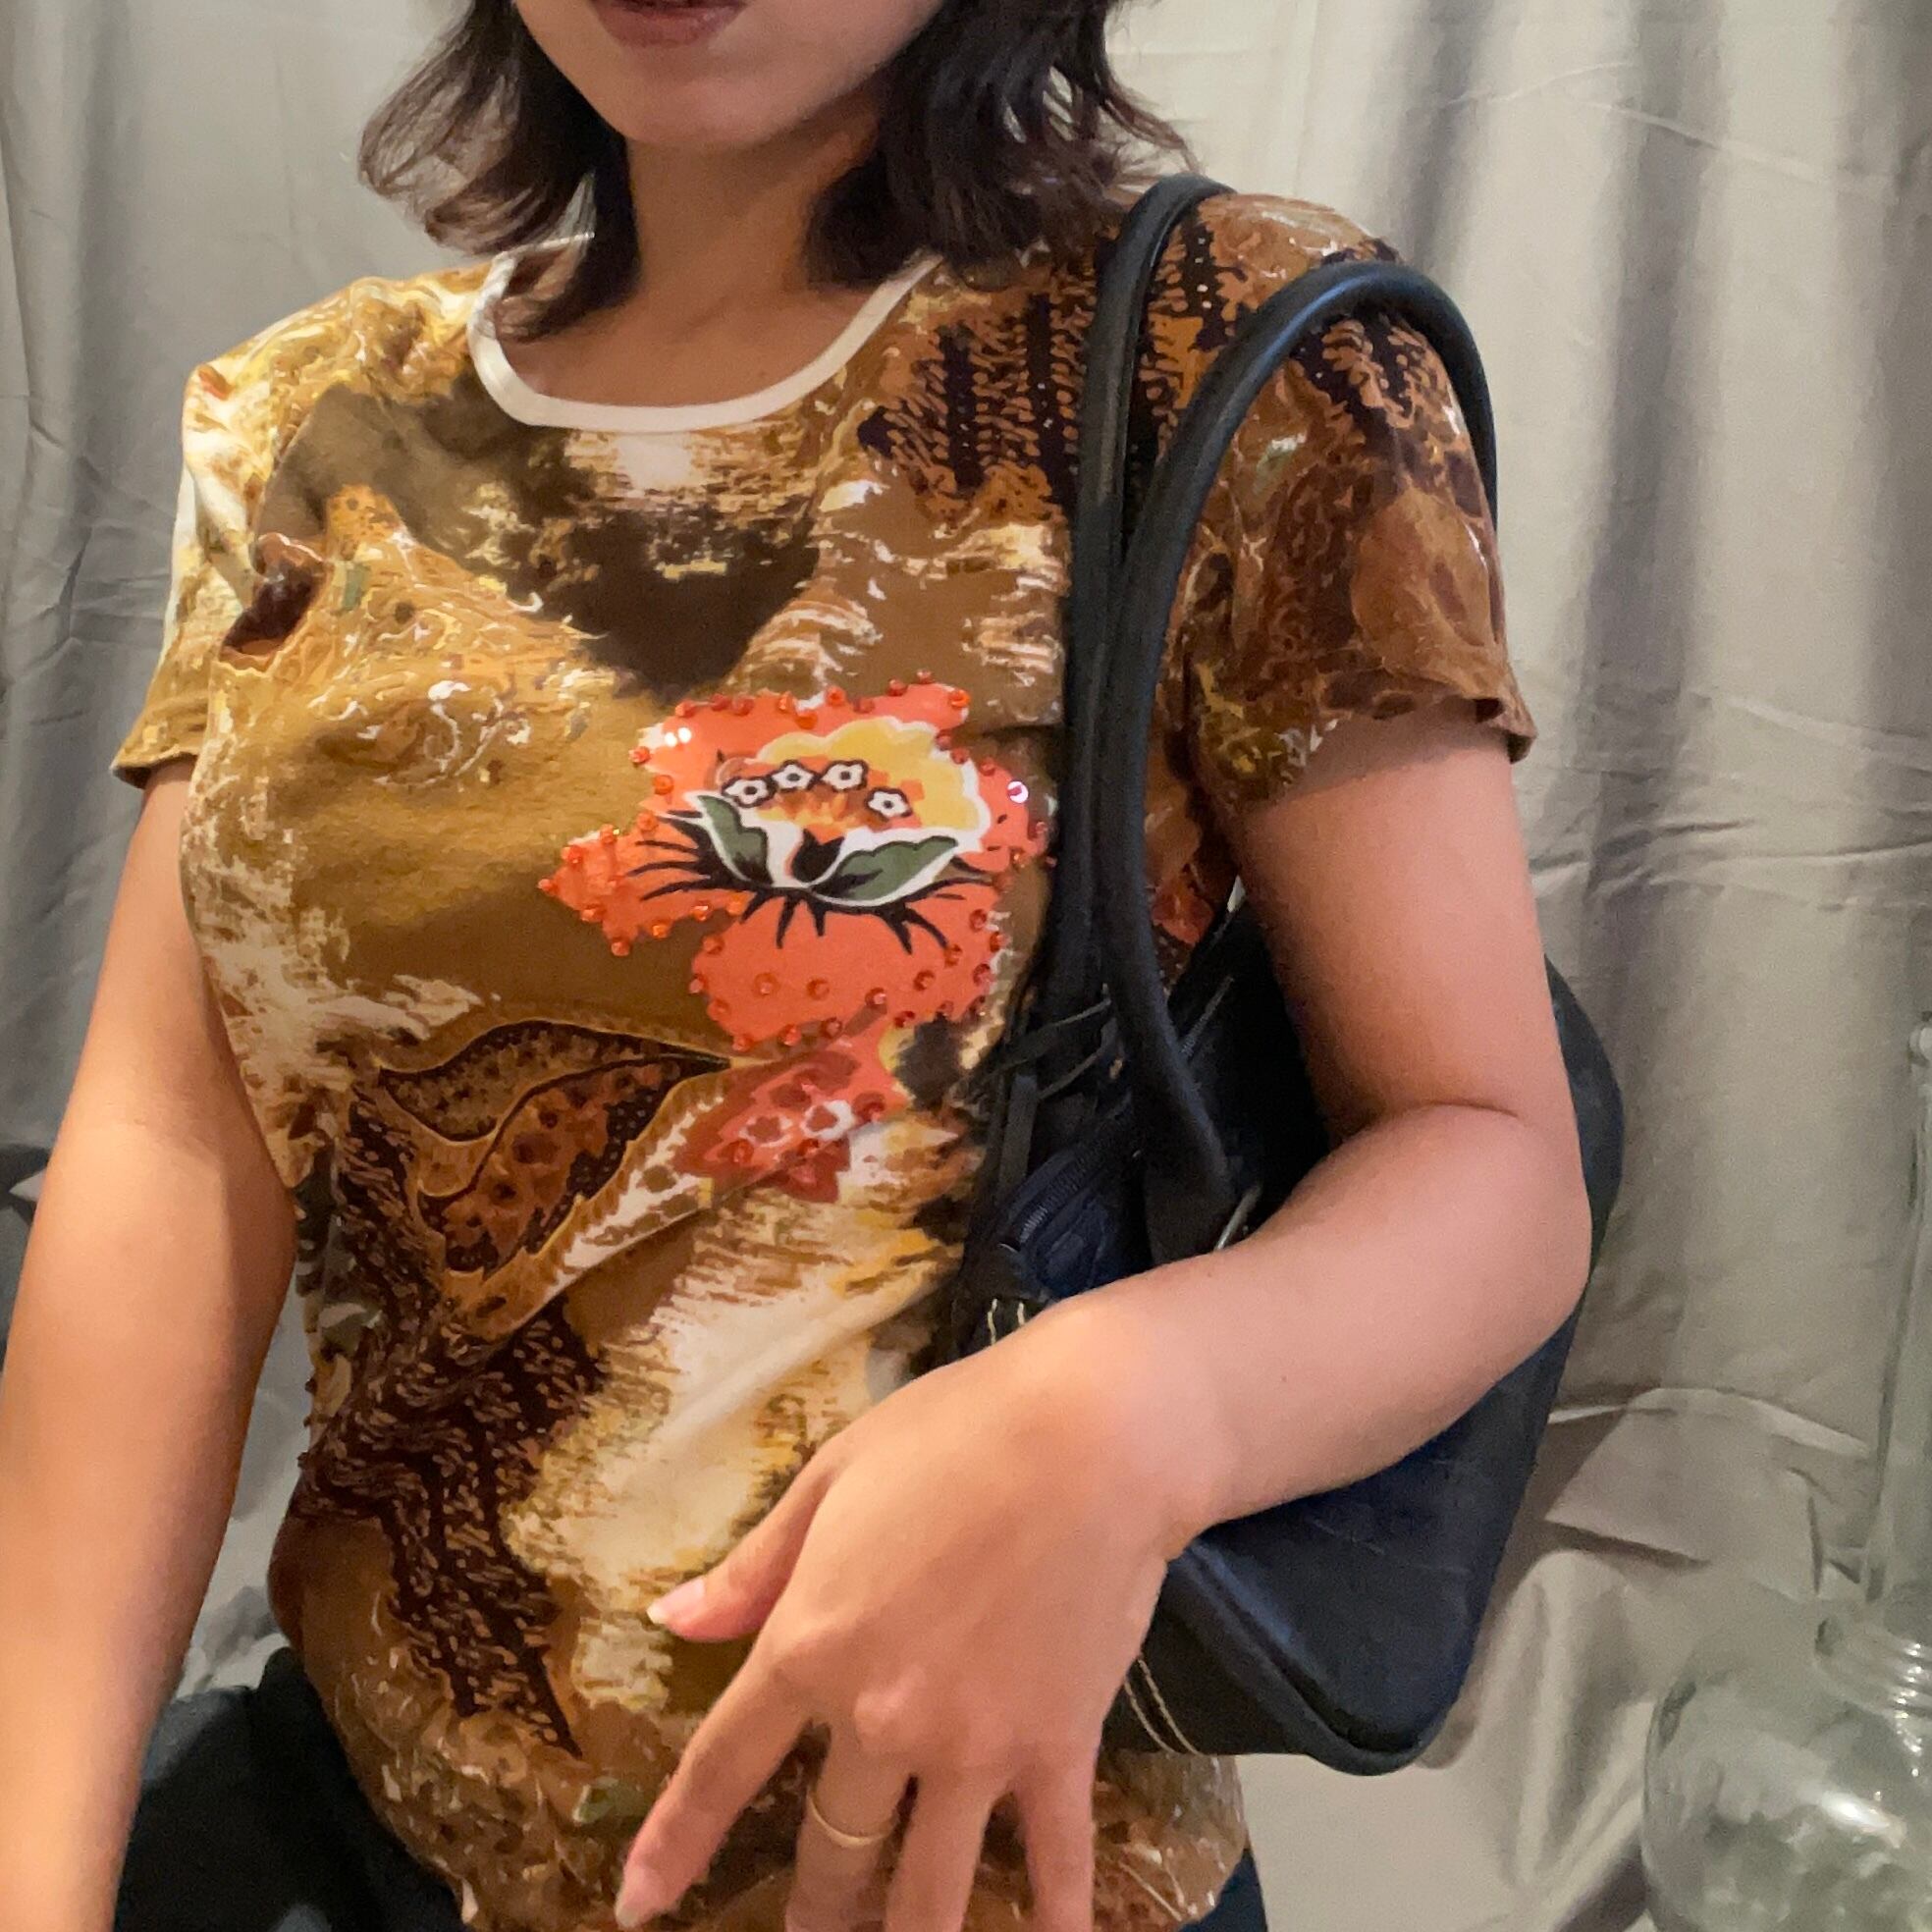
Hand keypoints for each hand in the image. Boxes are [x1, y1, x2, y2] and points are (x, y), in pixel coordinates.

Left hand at [613, 1297, 1206, 1931]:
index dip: (674, 1844)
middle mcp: (882, 1718)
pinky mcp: (1059, 1749)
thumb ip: (753, 1567)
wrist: (1092, 1436)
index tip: (639, 1906)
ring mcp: (975, 1747)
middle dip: (813, 1905)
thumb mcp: (830, 1476)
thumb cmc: (954, 1434)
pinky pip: (1054, 1861)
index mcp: (811, 1645)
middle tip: (807, 1927)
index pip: (722, 1768)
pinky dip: (1051, 1920)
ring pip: (926, 1888)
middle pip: (831, 1846)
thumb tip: (672, 1621)